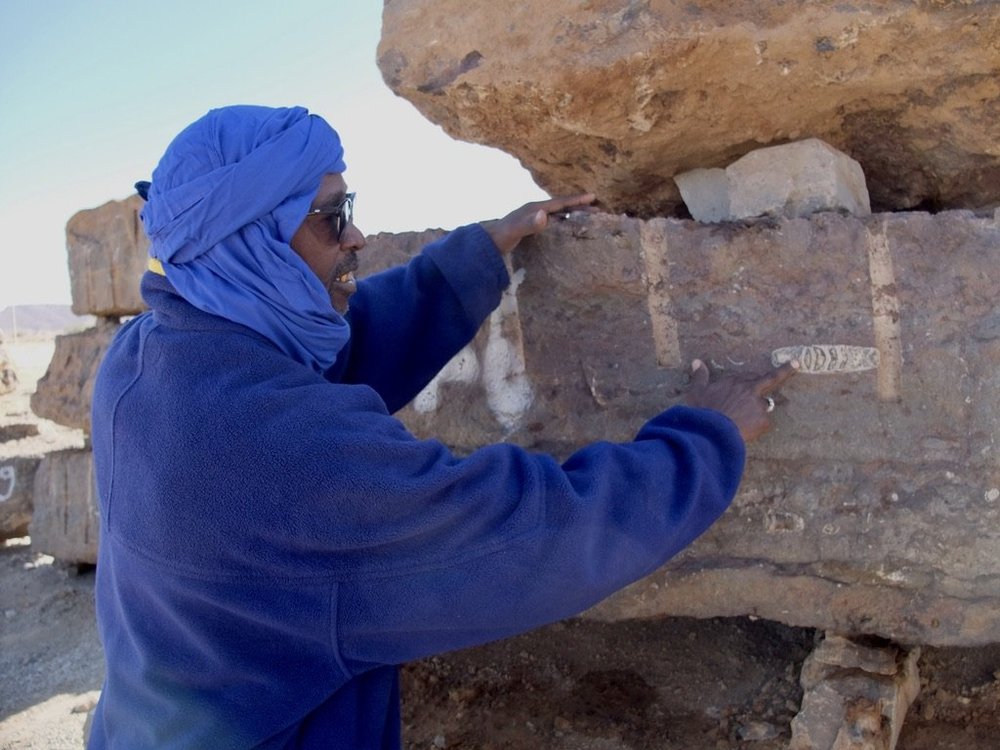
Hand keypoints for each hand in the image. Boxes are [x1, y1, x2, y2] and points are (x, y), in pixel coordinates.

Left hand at [482, 193, 596, 254]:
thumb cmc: (501, 237)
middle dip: (579, 206)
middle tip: (597, 209)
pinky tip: (568, 228)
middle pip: (562, 206)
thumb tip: (544, 215)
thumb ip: (529, 224)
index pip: (559, 202)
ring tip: (588, 217)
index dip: (576, 200)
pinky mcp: (532, 227)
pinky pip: (553, 222)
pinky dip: (564, 222)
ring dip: (573, 214)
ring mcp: (534, 218)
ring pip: (559, 213)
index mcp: (535, 208)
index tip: (593, 196)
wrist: (487, 243)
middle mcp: (536, 210)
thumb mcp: (515, 231)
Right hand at [683, 359, 798, 442]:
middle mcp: (749, 389)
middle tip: (796, 364)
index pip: (748, 375)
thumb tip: (696, 362)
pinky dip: (757, 428)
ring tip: (747, 421)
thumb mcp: (696, 391)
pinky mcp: (763, 421)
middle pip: (771, 379)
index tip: (758, 374)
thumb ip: (700, 376)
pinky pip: (763, 424)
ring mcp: (758, 405)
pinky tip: (746, 433)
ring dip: (760, 410)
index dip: (751, 378)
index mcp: (734, 381)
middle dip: (784, 371)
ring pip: (765, 406)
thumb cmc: (701, 410)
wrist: (711, 431)